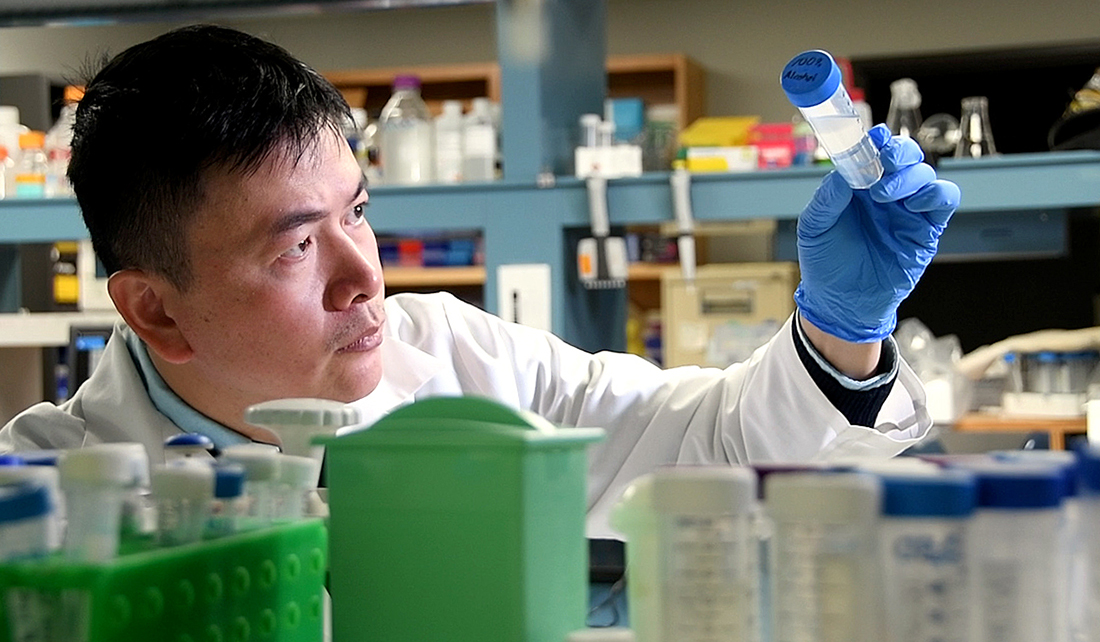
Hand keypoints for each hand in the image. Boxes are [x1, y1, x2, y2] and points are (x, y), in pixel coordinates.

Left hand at [795, 125, 960, 342]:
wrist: (841, 302)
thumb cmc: (826, 262)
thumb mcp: (815, 226)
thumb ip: (828, 197)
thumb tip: (844, 171)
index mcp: (859, 186)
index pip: (876, 152)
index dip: (877, 141)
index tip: (872, 138)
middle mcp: (887, 194)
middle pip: (907, 156)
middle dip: (899, 151)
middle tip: (884, 161)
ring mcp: (908, 211)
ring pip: (926, 174)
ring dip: (909, 176)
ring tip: (883, 194)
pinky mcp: (926, 230)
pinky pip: (944, 200)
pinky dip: (935, 194)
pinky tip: (913, 205)